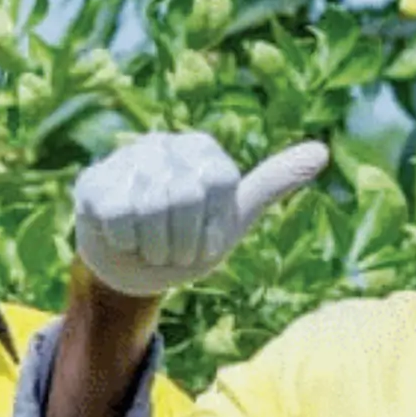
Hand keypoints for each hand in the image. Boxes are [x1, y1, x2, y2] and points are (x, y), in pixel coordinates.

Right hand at [70, 131, 328, 302]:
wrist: (134, 272)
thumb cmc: (188, 242)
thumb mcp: (234, 217)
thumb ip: (273, 182)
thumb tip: (322, 151)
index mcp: (200, 149)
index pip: (217, 182)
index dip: (210, 228)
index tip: (201, 244)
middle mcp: (162, 144)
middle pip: (183, 195)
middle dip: (179, 241)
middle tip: (170, 252)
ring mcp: (124, 160)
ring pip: (150, 206)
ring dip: (152, 245)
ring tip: (147, 247)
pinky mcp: (93, 182)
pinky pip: (117, 215)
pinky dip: (124, 241)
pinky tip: (122, 239)